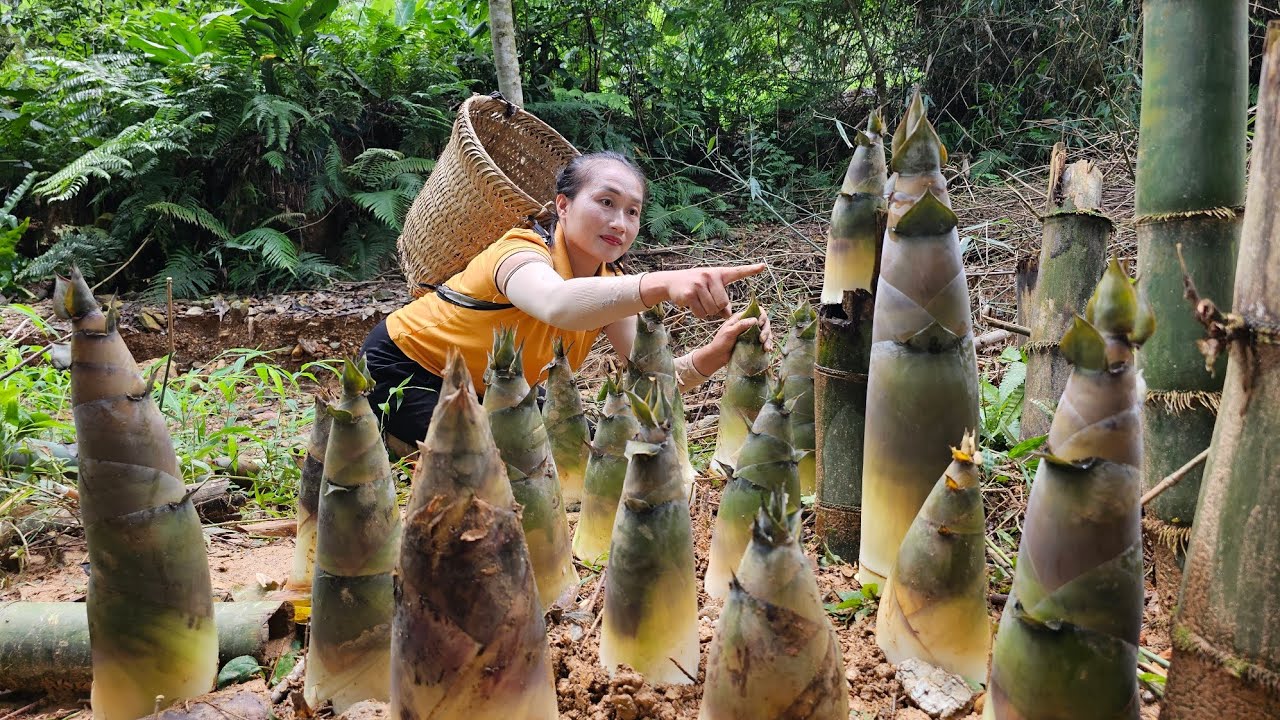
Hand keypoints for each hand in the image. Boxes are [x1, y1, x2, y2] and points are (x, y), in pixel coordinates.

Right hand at [640, 264, 766, 318]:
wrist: (672, 281)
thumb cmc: (696, 286)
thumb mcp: (710, 288)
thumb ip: (722, 300)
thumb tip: (729, 316)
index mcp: (719, 274)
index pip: (737, 272)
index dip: (750, 270)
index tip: (763, 267)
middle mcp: (710, 276)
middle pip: (723, 304)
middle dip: (717, 309)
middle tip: (708, 303)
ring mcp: (699, 284)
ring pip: (712, 310)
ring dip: (707, 312)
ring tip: (700, 302)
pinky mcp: (689, 294)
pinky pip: (701, 313)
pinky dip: (699, 314)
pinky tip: (693, 305)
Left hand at [690, 307, 772, 375]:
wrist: (717, 357)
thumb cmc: (720, 343)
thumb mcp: (729, 332)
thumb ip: (741, 325)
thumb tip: (755, 320)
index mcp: (741, 318)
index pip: (756, 311)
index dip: (761, 315)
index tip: (760, 323)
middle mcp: (748, 324)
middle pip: (764, 322)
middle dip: (766, 330)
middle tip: (762, 339)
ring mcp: (752, 334)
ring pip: (765, 332)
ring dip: (768, 339)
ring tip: (766, 348)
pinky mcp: (753, 343)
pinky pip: (764, 342)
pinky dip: (768, 345)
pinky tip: (768, 350)